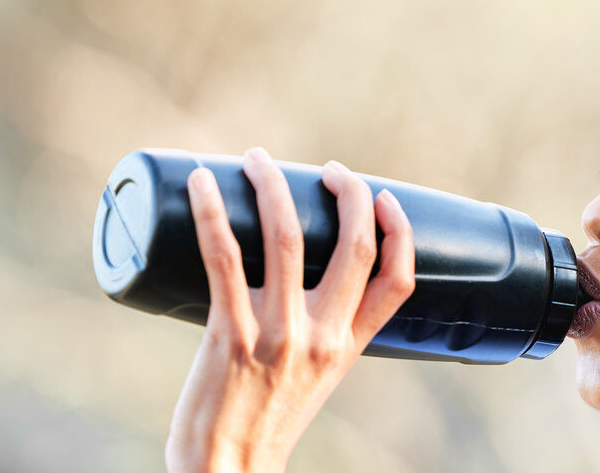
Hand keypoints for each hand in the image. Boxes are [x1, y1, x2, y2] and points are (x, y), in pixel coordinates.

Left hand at [165, 147, 415, 472]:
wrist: (225, 468)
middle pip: (355, 246)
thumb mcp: (314, 378)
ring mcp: (278, 333)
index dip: (399, 229)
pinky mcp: (230, 333)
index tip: (382, 196)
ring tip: (259, 159)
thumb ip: (321, 333)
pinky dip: (210, 211)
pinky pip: (224, 257)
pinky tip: (199, 182)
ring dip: (274, 185)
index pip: (399, 280)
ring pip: (289, 237)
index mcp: (349, 347)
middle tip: (329, 169)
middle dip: (349, 192)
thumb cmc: (263, 421)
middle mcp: (322, 336)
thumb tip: (303, 278)